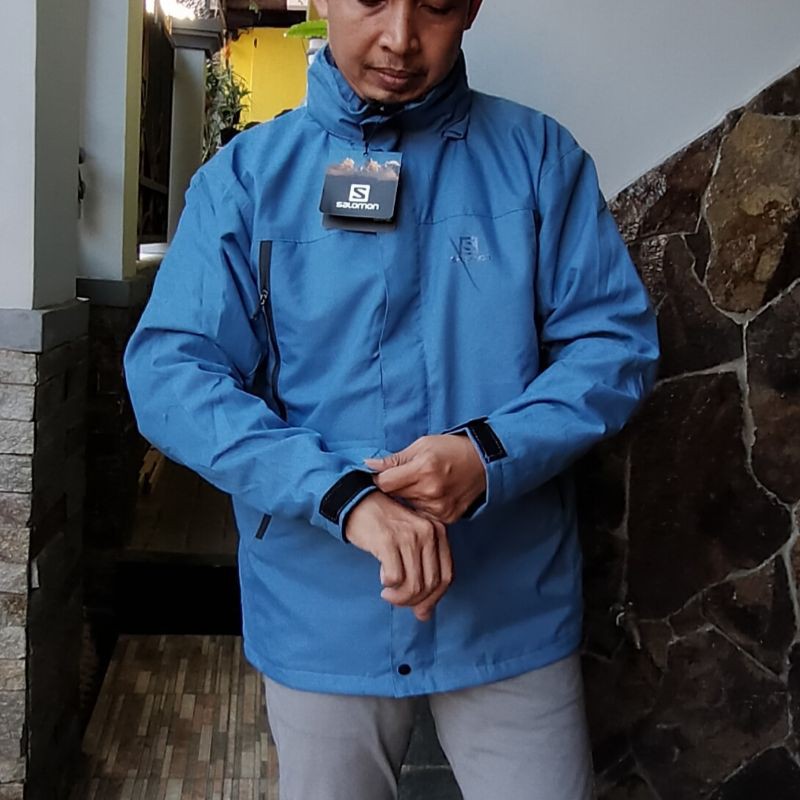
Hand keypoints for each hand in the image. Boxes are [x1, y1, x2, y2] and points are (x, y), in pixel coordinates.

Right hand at [345, 491, 452, 621]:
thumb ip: (421, 573)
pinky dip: (389, 585)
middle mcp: (428, 532)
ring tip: (388, 593)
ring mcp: (409, 535)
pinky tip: (382, 580)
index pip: (447, 576)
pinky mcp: (388, 540)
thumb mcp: (411, 543)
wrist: (358, 502)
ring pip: (414, 584)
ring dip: (400, 597)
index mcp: (438, 532)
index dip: (434, 599)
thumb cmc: (384, 526)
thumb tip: (424, 614)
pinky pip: (395, 576)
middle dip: (414, 601)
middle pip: (431, 583)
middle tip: (397, 601)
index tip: (420, 609)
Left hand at [364, 435, 485, 523]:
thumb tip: (368, 464)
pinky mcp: (447, 518)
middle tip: (402, 479)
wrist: (484, 463)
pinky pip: (422, 515)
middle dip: (394, 488)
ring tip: (419, 485)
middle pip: (394, 496)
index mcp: (423, 468)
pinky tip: (430, 495)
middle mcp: (431, 490)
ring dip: (407, 498)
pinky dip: (421, 507)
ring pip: (407, 507)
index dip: (380, 478)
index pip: (385, 482)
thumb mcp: (422, 445)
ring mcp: (440, 507)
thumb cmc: (451, 449)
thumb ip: (395, 459)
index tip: (382, 475)